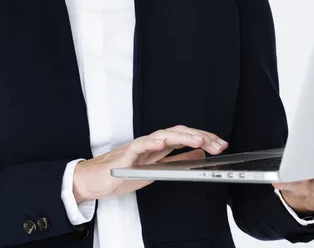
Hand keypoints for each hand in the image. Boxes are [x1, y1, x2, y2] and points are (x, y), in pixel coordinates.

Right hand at [73, 125, 228, 202]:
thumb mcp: (156, 170)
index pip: (185, 137)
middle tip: (218, 144)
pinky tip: (163, 142)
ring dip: (182, 137)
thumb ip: (177, 161)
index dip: (204, 138)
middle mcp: (150, 143)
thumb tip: (200, 155)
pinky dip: (151, 143)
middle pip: (178, 133)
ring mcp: (137, 147)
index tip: (221, 144)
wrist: (92, 179)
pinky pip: (139, 146)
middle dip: (200, 137)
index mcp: (159, 147)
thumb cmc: (122, 173)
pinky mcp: (124, 157)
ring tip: (198, 140)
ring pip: (162, 135)